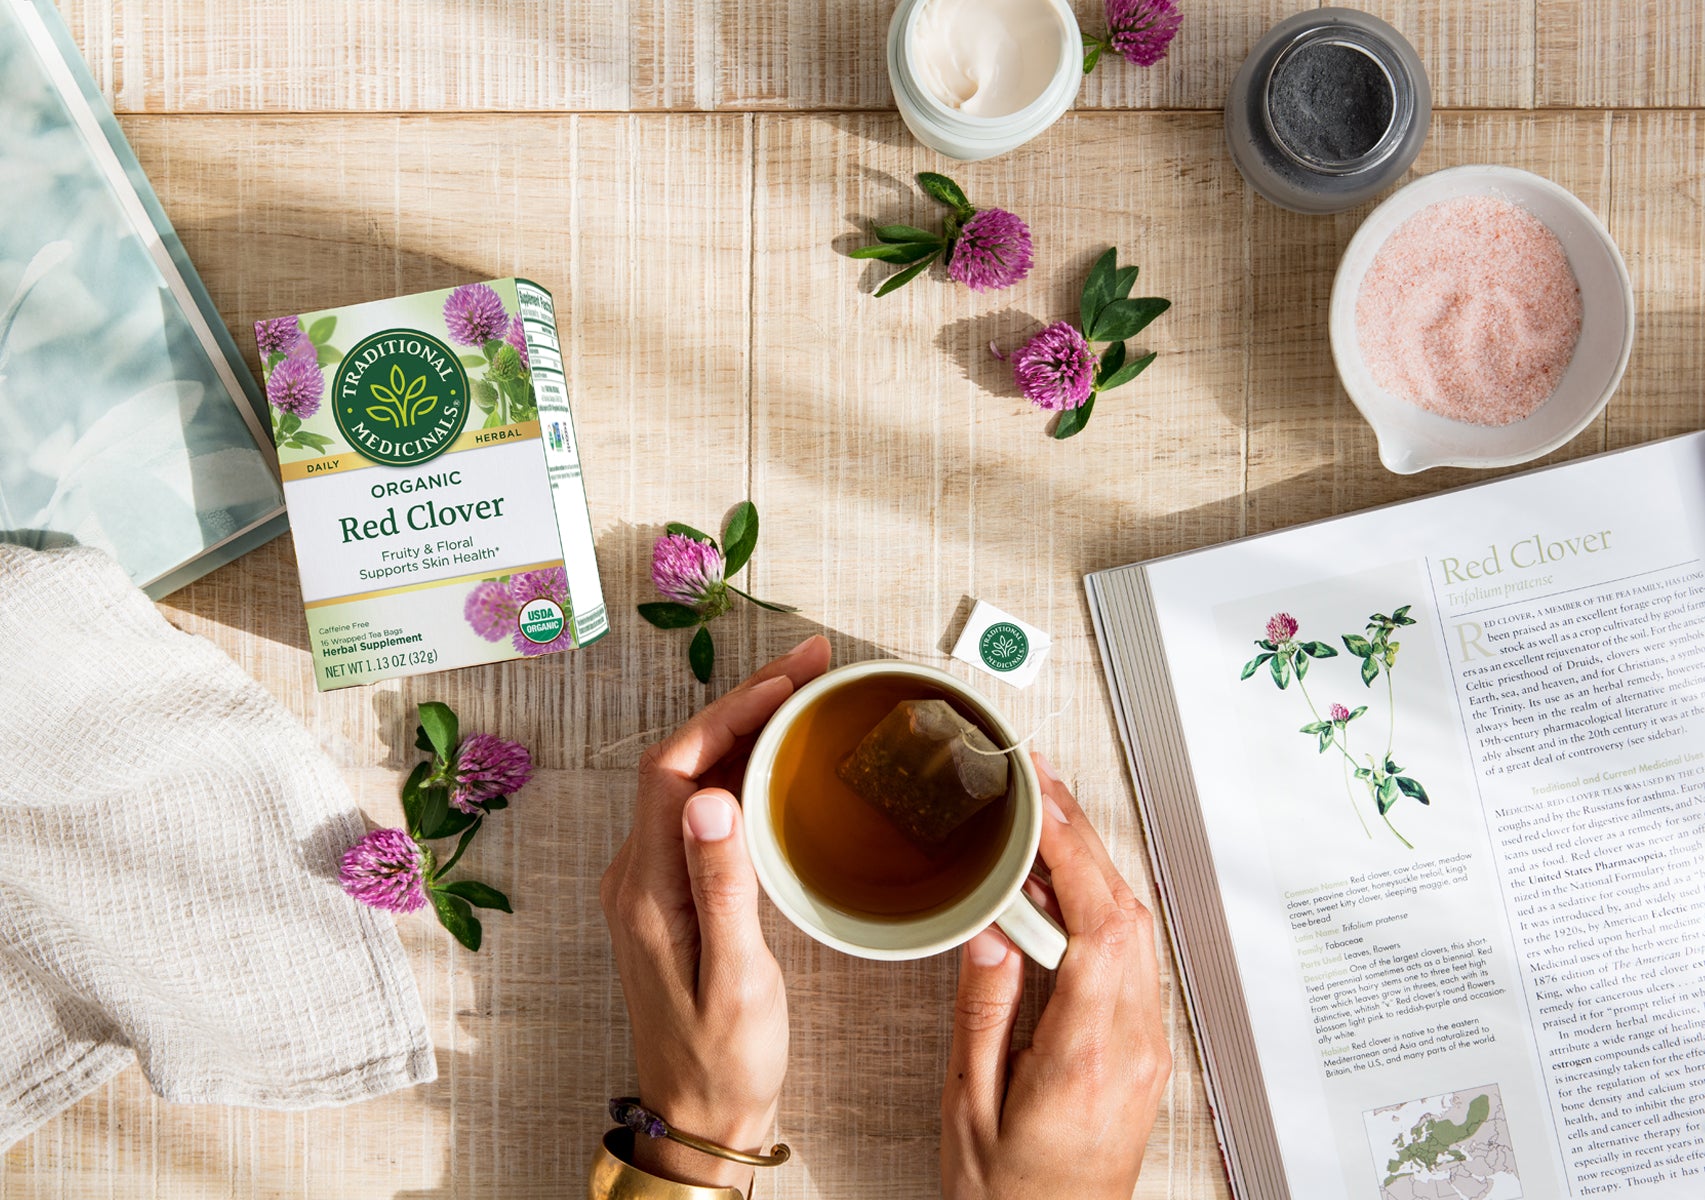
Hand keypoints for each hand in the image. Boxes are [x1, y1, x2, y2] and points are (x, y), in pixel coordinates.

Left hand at [600, 635, 831, 1190]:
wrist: (698, 1116)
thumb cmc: (723, 1058)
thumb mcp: (735, 977)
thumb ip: (723, 886)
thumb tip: (712, 796)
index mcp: (646, 886)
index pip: (675, 766)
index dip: (730, 712)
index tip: (788, 682)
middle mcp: (637, 872)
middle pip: (683, 757)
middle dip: (745, 702)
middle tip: (813, 666)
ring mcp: (652, 879)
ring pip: (693, 775)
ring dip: (746, 728)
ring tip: (807, 692)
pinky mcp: (673, 890)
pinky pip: (703, 806)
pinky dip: (744, 767)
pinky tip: (783, 759)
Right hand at [940, 752, 1170, 1199]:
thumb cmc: (1009, 1196)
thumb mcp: (971, 1105)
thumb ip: (983, 1010)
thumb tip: (990, 928)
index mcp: (1085, 1055)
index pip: (1098, 923)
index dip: (1072, 850)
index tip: (1042, 800)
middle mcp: (1132, 1046)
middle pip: (1126, 913)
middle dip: (1084, 839)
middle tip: (1039, 788)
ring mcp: (1147, 1049)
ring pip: (1135, 932)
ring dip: (1093, 871)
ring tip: (1043, 827)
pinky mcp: (1143, 1054)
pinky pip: (1130, 962)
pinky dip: (1098, 912)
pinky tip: (1061, 897)